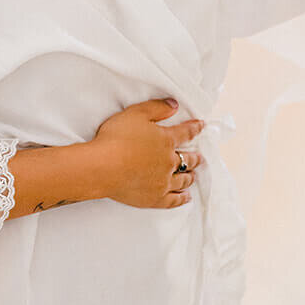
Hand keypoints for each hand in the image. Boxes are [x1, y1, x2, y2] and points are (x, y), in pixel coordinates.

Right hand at [88, 98, 203, 209]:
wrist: (103, 167)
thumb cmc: (116, 138)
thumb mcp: (136, 113)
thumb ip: (157, 108)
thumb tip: (174, 105)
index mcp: (166, 140)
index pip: (185, 133)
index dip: (195, 128)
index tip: (201, 126)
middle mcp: (169, 162)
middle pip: (188, 159)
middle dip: (195, 157)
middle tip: (200, 157)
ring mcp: (163, 182)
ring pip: (183, 180)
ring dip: (190, 176)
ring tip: (193, 175)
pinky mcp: (154, 198)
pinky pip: (173, 200)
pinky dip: (182, 198)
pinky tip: (185, 196)